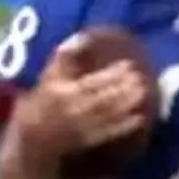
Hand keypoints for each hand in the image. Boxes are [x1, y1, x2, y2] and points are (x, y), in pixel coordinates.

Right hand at [27, 33, 148, 150]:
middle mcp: (73, 110)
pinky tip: (140, 118)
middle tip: (141, 78)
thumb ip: (65, 57)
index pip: (91, 83)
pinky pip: (108, 133)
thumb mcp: (49, 77)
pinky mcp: (88, 140)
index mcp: (64, 92)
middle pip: (102, 99)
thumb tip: (82, 37)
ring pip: (107, 115)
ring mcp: (81, 127)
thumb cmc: (44, 100)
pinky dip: (124, 126)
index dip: (111, 75)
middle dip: (123, 89)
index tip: (129, 65)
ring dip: (126, 105)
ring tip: (144, 92)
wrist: (34, 138)